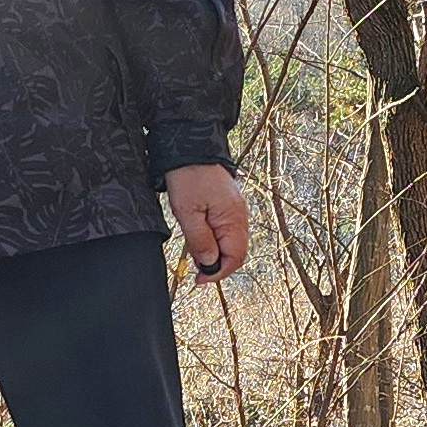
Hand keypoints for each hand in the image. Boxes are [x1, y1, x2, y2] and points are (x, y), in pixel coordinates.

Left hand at [166, 164, 248, 285]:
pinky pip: (226, 229)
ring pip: (229, 241)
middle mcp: (239, 216)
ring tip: (194, 250)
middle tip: (194, 267)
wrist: (190, 147)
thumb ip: (200, 240)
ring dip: (214, 251)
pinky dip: (214, 238)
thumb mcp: (187, 212)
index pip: (235, 258)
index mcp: (233, 219)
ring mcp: (235, 210)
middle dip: (216, 263)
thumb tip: (209, 263)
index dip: (218, 273)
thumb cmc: (188, 177)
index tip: (199, 279)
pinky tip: (199, 235)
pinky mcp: (228, 204)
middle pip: (234, 252)